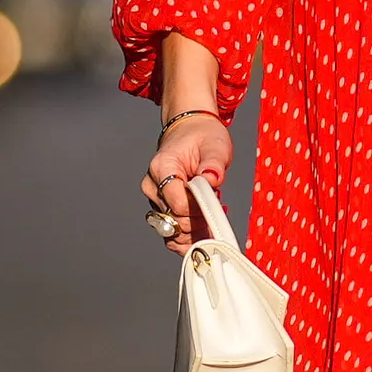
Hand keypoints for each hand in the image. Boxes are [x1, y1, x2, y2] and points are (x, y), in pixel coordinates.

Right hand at [146, 111, 233, 251]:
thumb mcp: (215, 145)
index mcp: (162, 168)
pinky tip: (205, 231)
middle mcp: (153, 186)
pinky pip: (172, 235)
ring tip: (212, 218)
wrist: (190, 133)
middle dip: (200, 221)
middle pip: (175, 221)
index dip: (200, 210)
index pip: (178, 205)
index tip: (218, 203)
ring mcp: (155, 200)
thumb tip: (212, 180)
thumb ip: (213, 164)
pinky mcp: (162, 210)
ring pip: (172, 233)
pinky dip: (190, 238)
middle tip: (217, 206)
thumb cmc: (202, 137)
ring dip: (196, 233)